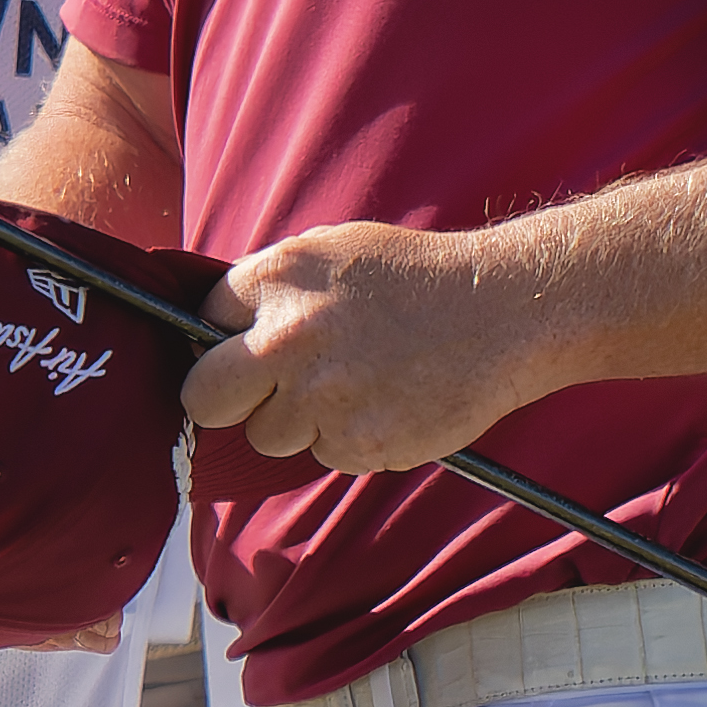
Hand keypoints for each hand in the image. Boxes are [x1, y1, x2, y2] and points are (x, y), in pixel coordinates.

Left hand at [180, 222, 554, 472]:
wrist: (502, 311)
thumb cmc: (416, 278)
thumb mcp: (335, 252)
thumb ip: (274, 288)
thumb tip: (217, 327)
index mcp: (278, 278)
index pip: (204, 322)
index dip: (225, 339)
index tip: (246, 347)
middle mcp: (288, 337)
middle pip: (204, 397)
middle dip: (226, 399)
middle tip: (260, 394)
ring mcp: (320, 395)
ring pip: (267, 434)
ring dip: (299, 422)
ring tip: (353, 385)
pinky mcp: (355, 443)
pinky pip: (323, 455)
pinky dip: (347, 439)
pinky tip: (384, 403)